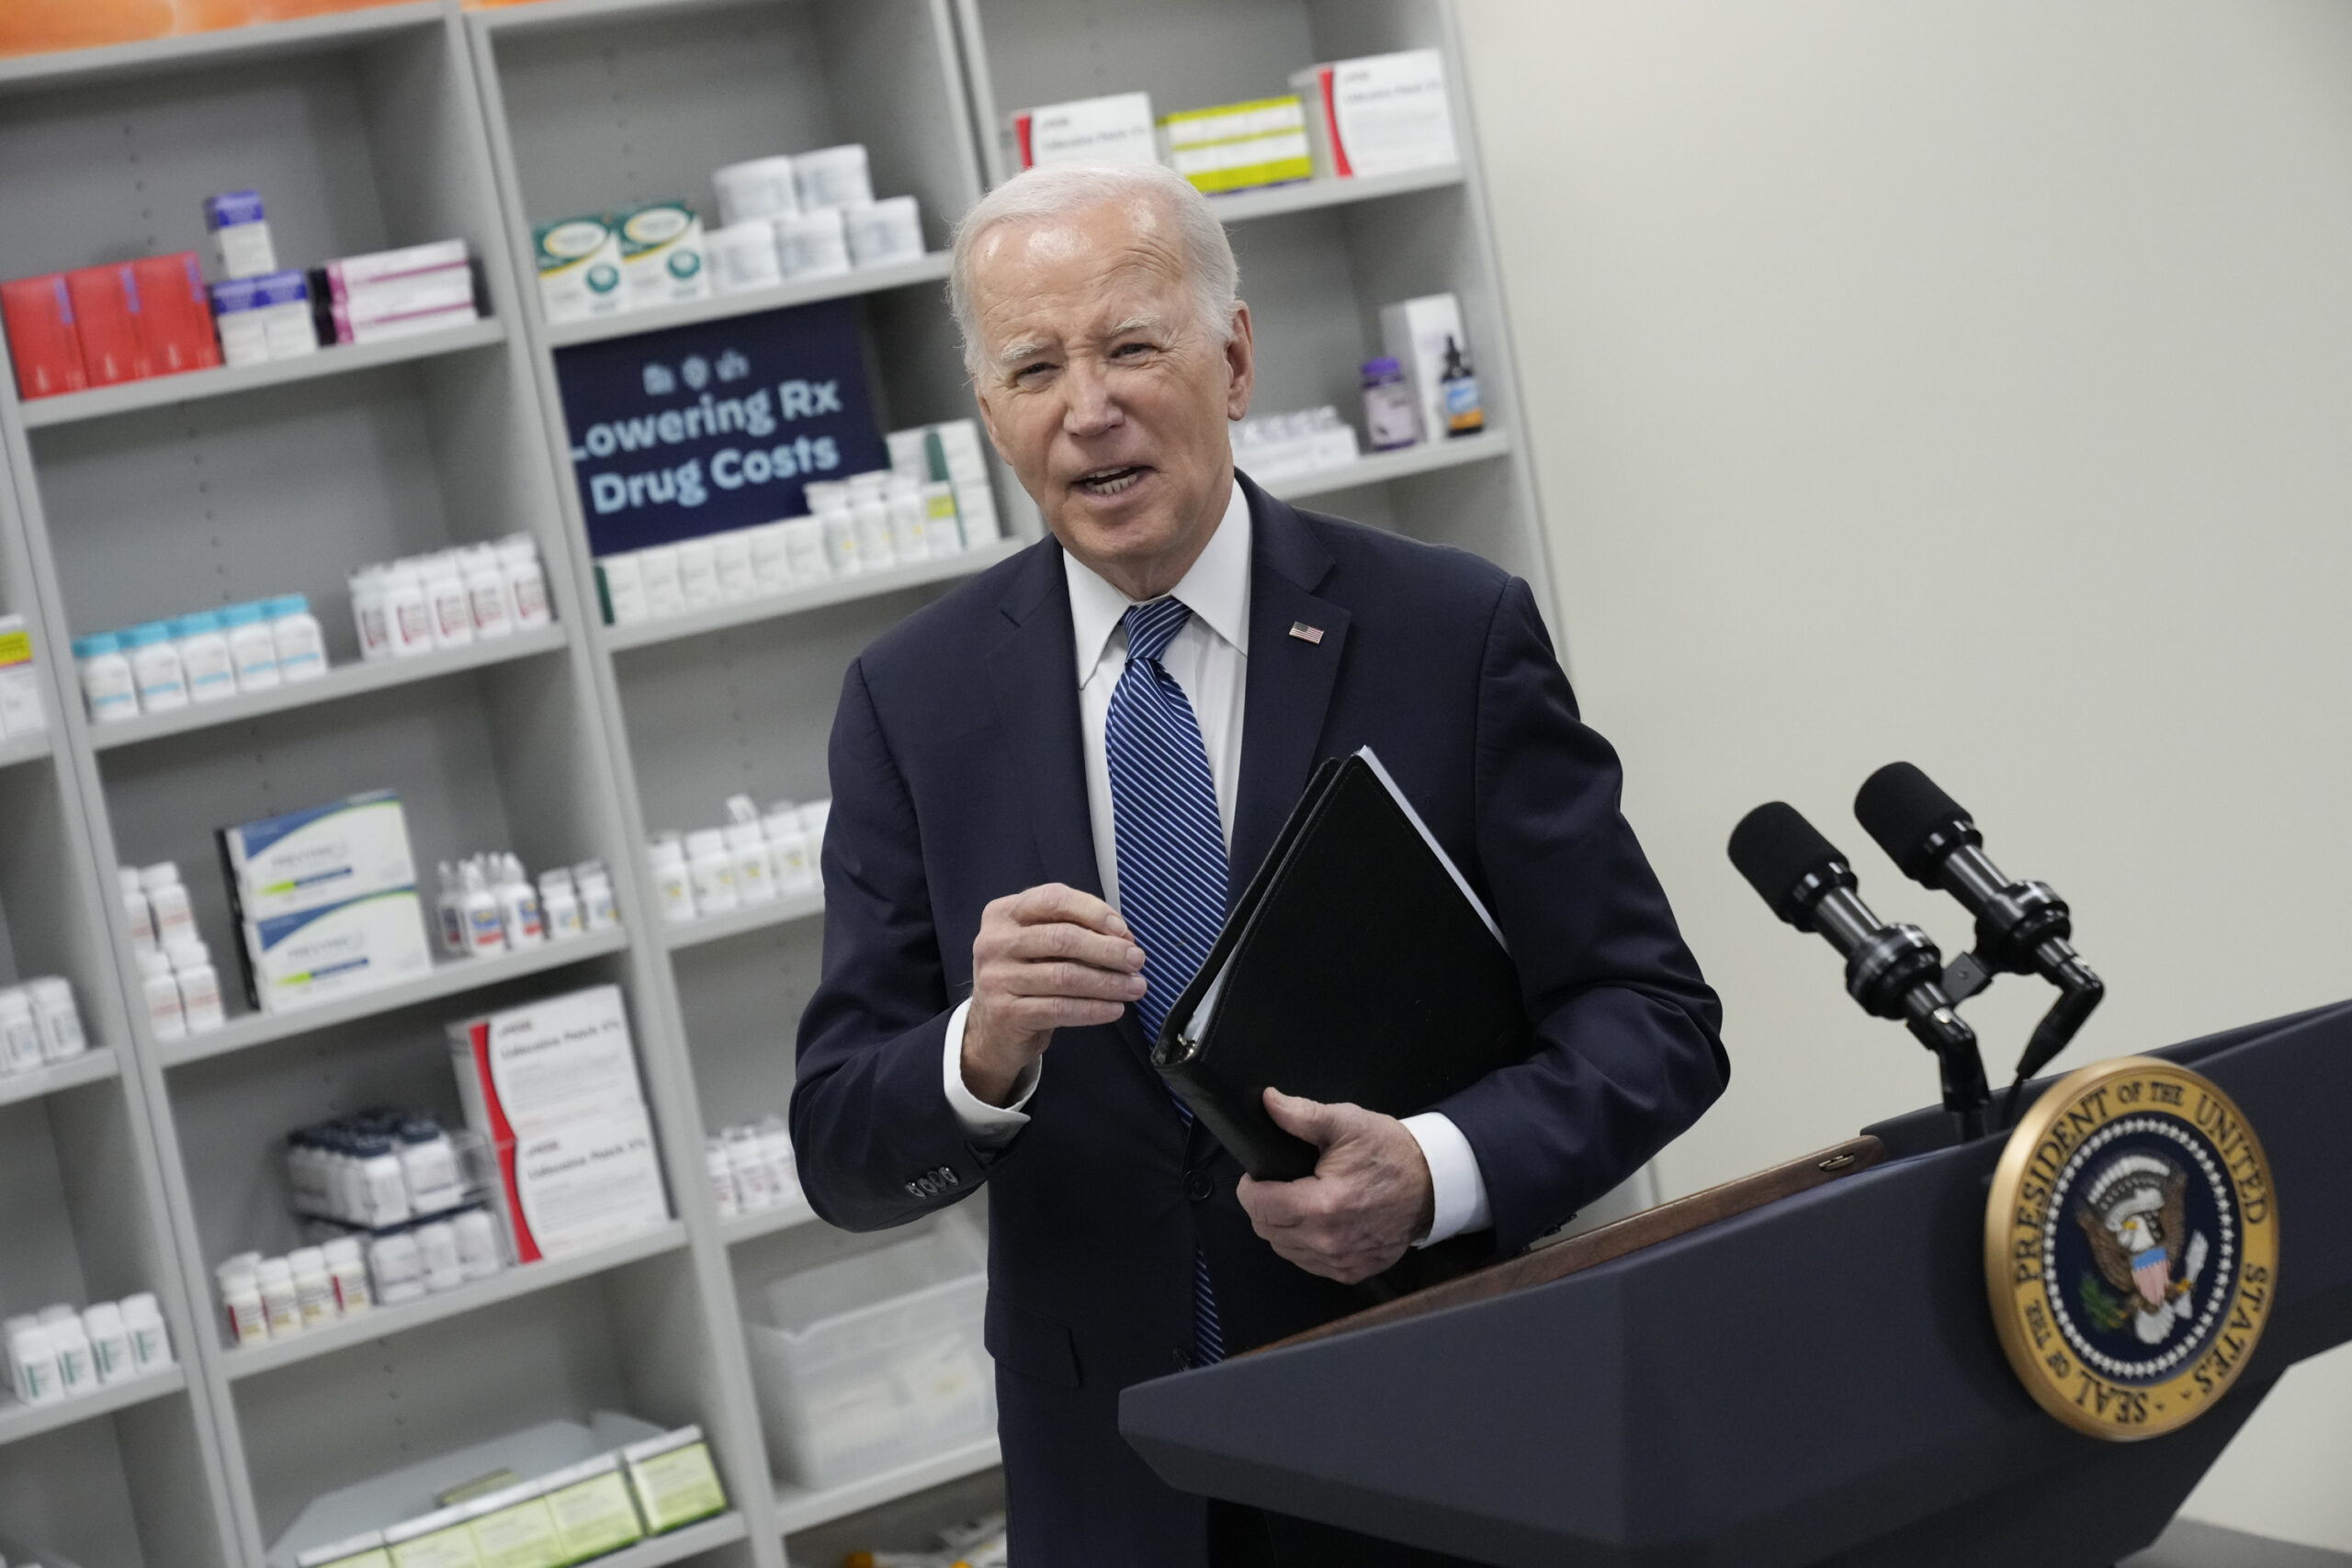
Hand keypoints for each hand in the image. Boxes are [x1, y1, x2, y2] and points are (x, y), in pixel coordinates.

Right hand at [962, 883, 1146, 1105]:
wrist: (992, 1028)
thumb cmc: (1026, 977)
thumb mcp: (1039, 944)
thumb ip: (1073, 930)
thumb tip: (1124, 938)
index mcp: (1004, 913)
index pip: (1054, 899)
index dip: (1094, 911)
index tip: (1124, 930)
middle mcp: (994, 941)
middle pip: (1063, 938)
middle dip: (1108, 950)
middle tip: (1137, 960)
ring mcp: (996, 978)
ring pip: (1065, 976)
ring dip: (1109, 982)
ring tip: (1136, 987)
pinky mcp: (1005, 1013)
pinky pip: (1060, 1009)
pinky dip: (1094, 1009)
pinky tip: (1115, 1008)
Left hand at [1236, 1088, 1434, 1283]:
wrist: (1432, 1185)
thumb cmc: (1390, 1152)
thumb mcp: (1347, 1123)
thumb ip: (1302, 1115)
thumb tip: (1268, 1102)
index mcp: (1323, 1204)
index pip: (1258, 1205)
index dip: (1251, 1186)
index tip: (1258, 1174)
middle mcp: (1328, 1241)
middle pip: (1266, 1230)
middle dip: (1264, 1205)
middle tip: (1281, 1184)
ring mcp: (1340, 1261)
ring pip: (1283, 1249)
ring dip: (1283, 1227)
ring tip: (1299, 1201)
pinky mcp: (1350, 1272)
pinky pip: (1307, 1263)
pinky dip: (1304, 1244)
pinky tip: (1317, 1222)